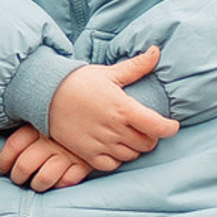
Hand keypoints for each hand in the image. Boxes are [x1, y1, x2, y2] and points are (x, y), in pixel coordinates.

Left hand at [0, 124, 92, 192]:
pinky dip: (59, 185)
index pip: (13, 146)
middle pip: (25, 165)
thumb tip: (9, 148)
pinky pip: (67, 181)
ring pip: (44, 178)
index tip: (2, 168)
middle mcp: (51, 140)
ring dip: (36, 185)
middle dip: (17, 177)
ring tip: (35, 185)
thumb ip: (29, 127)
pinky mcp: (85, 163)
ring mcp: (68, 153)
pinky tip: (56, 183)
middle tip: (17, 179)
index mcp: (38, 125)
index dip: (4, 161)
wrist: (102, 116)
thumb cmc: (66, 117)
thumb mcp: (46, 115)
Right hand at [44, 47, 179, 172]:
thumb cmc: (78, 81)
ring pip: (131, 155)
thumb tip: (156, 51)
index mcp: (123, 108)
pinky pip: (112, 165)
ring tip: (127, 136)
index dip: (170, 128)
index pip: (158, 127)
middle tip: (143, 128)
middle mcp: (114, 129)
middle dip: (150, 137)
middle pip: (147, 144)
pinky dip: (116, 158)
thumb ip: (136, 66)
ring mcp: (100, 143)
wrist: (45, 94)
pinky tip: (113, 147)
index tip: (171, 125)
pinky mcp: (87, 153)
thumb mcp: (109, 72)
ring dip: (133, 148)